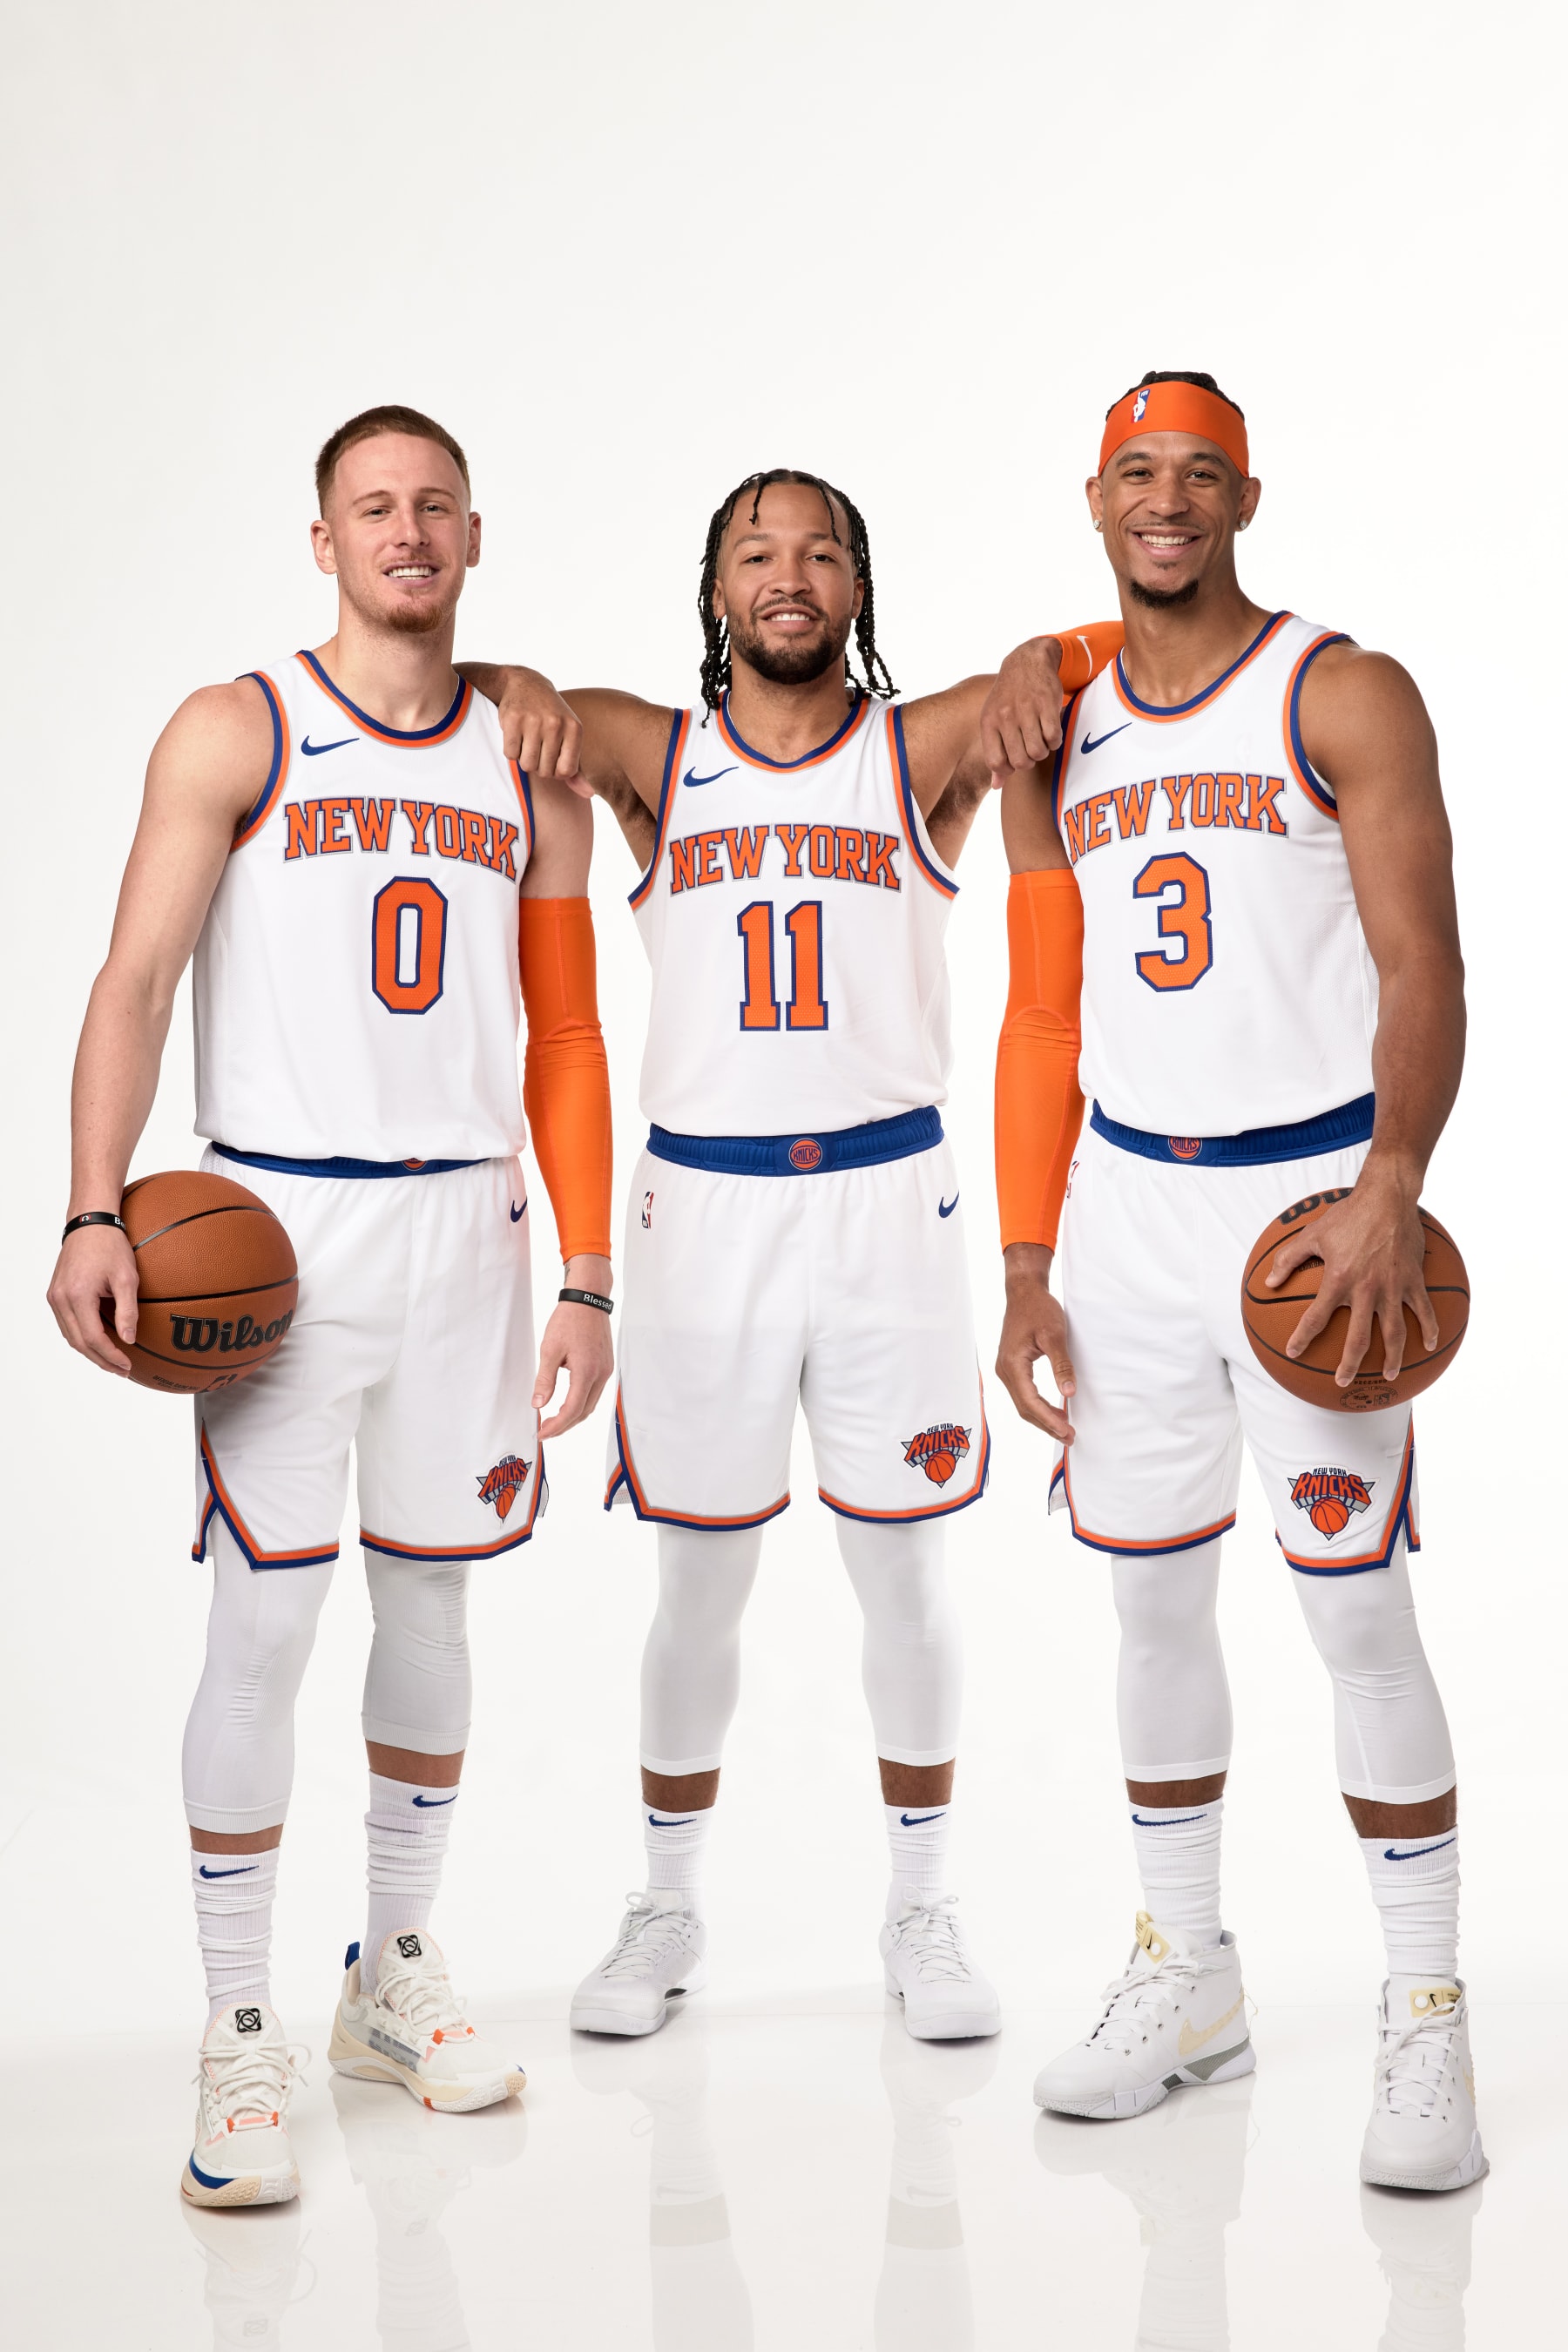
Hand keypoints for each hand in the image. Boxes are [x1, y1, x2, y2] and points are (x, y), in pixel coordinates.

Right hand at [47, 1224, 137, 1374]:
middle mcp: (61, 1298)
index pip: (92, 1338)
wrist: (89, 1223)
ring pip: (70, 1336)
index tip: (127, 1365)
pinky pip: (67, 1324)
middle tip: (122, 1370)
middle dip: (101, 1360)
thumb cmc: (110, 1245)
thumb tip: (129, 1340)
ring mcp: (55, 1297)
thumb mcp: (127, 1277)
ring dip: (91, 1352)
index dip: (110, 1356)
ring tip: (113, 1361)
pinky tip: (99, 1343)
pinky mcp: (55, 1294)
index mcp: (78, 1295)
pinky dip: (82, 1338)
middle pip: (78, 1343)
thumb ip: (128, 1311)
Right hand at [492, 668, 583, 782]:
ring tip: (527, 741)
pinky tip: (516, 735)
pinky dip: (511, 750)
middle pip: (544, 771)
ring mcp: (533, 720)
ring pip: (526, 765)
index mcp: (575, 729)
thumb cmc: (551, 716)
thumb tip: (588, 794)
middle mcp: (556, 724)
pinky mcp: (512, 719)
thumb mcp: (569, 736)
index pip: (565, 772)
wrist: (527, 683)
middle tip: (537, 747)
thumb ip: (577, 768)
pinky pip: (510, 754)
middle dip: (539, 765)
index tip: (552, 758)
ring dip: (524, 759)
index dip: (555, 771)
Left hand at [531, 1256, 614, 1438]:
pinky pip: (595, 1392)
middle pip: (584, 1411)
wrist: (588, 1299)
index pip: (572, 1410)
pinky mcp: (606, 1365)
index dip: (557, 1426)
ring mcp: (606, 1370)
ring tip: (554, 1420)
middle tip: (546, 1430)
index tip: (542, 1432)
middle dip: (565, 1425)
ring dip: (574, 1415)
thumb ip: (545, 1380)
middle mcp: (601, 1374)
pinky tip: (568, 1401)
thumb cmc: (569, 1320)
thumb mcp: (549, 1350)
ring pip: (591, 1403)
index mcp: (586, 1372)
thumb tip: (538, 1404)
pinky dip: (581, 1402)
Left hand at [979, 638, 1065, 776]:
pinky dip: (1055, 741)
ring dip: (1043, 751)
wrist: (1027, 662)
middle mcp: (1005, 716)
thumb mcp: (994, 720)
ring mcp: (1026, 710)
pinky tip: (1051, 732)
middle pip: (1020, 761)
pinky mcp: (1047, 705)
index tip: (1015, 760)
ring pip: (1038, 752)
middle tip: (1031, 750)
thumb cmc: (1008, 697)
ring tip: (1041, 739)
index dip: (1008, 769)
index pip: (996, 762)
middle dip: (1028, 762)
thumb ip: (995, 752)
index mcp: (989, 722)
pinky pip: (1054, 738)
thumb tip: (997, 785)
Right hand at [995, 1243, 1076, 1440]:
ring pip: (1023, 1403)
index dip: (1049, 1419)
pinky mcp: (1012, 1366)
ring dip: (1043, 1417)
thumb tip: (1069, 1393)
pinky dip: (1038, 1405)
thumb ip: (1062, 1366)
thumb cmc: (1038, 1309)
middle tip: (1070, 1437)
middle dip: (1047, 1425)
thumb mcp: (1055, 1336)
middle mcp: (1004, 1370)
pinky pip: (1023, 1393)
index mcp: (1013, 1364)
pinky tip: (1054, 1411)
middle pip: (1024, 1408)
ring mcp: (1006, 1369)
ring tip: (1064, 1429)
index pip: (1030, 1401)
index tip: (1066, 1430)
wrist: (1024, 1291)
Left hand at [1266, 1159, 1437, 1385]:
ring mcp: (1393, 1288)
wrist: (1388, 1197)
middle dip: (1349, 1364)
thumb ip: (1288, 1259)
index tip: (1294, 1353)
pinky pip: (1424, 1311)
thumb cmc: (1348, 1214)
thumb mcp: (1312, 1234)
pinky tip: (1429, 1345)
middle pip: (1358, 1338)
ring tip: (1389, 1375)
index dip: (1303, 1338)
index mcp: (1338, 1280)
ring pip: (1394, 1332)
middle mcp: (1366, 1289)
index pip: (1316, 1318)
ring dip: (1392, 1357)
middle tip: (1342, 1380)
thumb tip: (1268, 1282)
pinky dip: (1428, 1329)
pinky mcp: (1414, 1281)